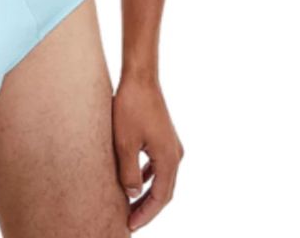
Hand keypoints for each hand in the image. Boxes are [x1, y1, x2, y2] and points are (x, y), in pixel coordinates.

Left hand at [113, 74, 183, 231]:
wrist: (140, 77)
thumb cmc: (130, 107)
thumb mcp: (124, 142)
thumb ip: (128, 172)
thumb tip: (132, 194)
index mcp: (169, 159)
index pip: (160, 198)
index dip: (145, 214)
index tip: (130, 226)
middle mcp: (175, 155)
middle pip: (163, 191)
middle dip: (146, 208)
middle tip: (129, 222)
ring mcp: (171, 145)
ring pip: (161, 178)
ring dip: (147, 193)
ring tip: (130, 205)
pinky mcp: (163, 136)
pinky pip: (157, 164)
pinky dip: (148, 176)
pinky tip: (135, 180)